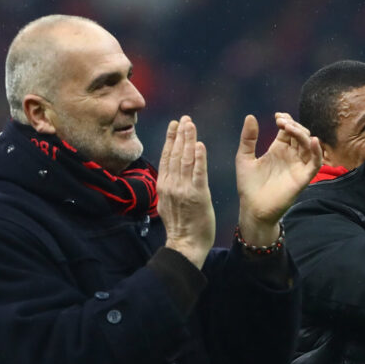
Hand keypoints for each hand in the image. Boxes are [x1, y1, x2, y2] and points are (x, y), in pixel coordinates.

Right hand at [157, 115, 215, 268]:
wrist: (185, 245)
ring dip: (188, 140)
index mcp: (164, 186)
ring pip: (186, 159)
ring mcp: (183, 189)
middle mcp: (171, 185)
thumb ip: (168, 187)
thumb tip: (168, 174)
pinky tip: (200, 144)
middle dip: (180, 134)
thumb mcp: (167, 203)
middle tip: (185, 118)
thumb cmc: (180, 227)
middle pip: (175, 154)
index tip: (174, 125)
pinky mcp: (197, 195)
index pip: (167, 157)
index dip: (170, 139)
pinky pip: (198, 173)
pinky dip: (199, 158)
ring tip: (191, 125)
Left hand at [236, 113, 321, 245]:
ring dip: (302, 133)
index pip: (289, 129)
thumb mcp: (244, 158)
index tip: (277, 116)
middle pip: (300, 134)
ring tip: (289, 128)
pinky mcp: (303, 178)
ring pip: (308, 145)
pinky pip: (315, 163)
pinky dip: (317, 152)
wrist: (252, 209)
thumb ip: (248, 138)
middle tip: (281, 122)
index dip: (286, 120)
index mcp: (278, 149)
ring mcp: (298, 166)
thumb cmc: (248, 186)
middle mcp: (291, 156)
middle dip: (293, 125)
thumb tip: (250, 116)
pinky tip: (312, 141)